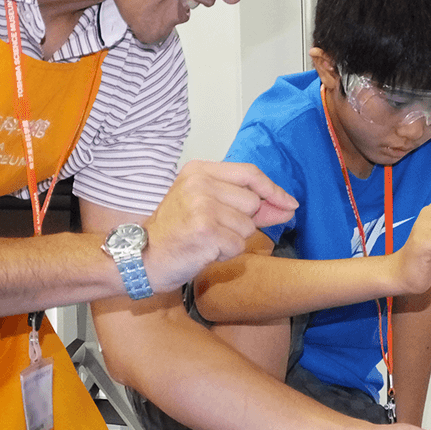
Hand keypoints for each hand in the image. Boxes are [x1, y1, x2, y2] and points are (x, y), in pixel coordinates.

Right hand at [141, 161, 296, 292]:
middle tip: (213, 230)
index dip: (273, 190)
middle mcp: (200, 184)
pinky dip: (225, 254)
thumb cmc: (174, 233)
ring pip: (247, 227)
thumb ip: (245, 203)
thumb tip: (288, 206)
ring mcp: (202, 206)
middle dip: (243, 222)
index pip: (249, 173)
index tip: (290, 204)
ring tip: (205, 240)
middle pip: (252, 202)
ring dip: (232, 240)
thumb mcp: (205, 206)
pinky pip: (237, 245)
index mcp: (198, 171)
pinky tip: (203, 251)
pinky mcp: (205, 231)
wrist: (140, 259)